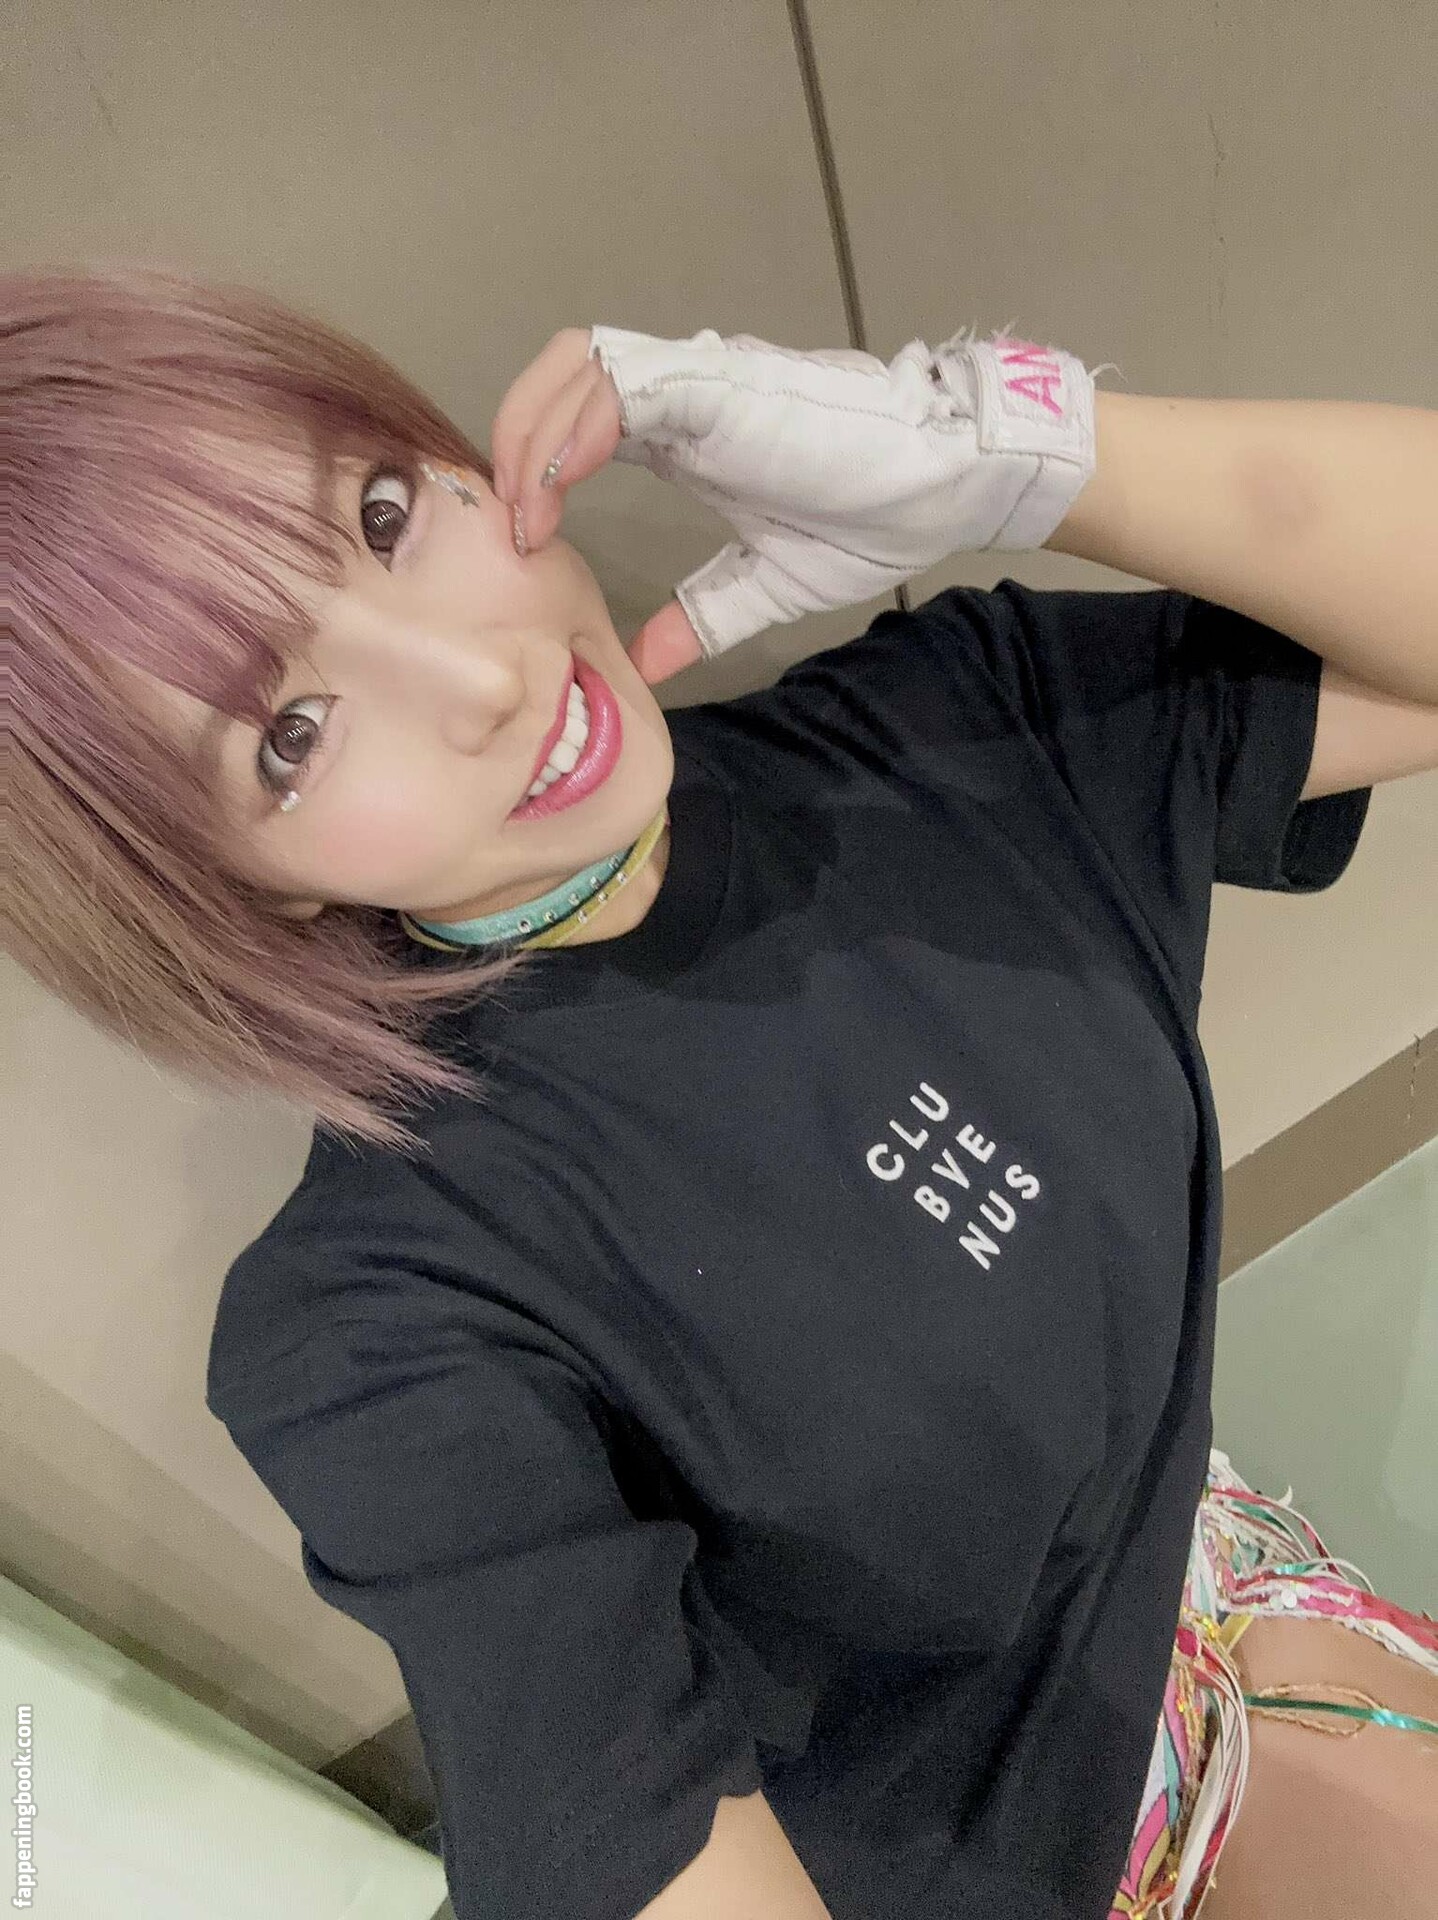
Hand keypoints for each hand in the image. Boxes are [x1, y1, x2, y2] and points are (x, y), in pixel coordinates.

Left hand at [492, 321, 1102, 676]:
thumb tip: (648, 663)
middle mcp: (679, 394)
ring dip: (534, 433)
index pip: (577, 417)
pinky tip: (559, 489)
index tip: (528, 545)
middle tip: (509, 520)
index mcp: (683, 432)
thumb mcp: (764, 584)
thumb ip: (701, 615)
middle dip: (516, 437)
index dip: (536, 470)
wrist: (945, 487)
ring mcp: (697, 382)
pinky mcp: (719, 387)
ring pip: (578, 365)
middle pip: (560, 373)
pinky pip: (622, 385)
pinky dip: (575, 431)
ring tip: (528, 510)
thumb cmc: (871, 521)